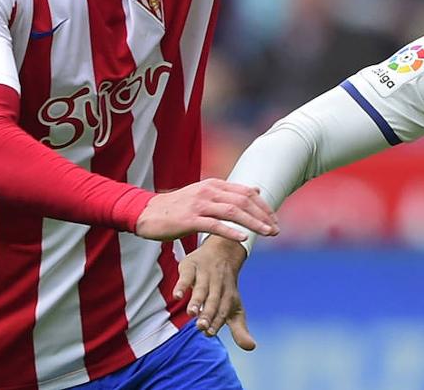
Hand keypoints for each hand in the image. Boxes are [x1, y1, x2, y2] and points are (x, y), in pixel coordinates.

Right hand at [135, 179, 278, 241]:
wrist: (147, 212)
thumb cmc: (178, 207)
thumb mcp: (205, 194)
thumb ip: (230, 192)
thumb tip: (256, 190)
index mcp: (214, 184)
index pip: (246, 193)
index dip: (264, 206)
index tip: (275, 219)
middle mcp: (209, 191)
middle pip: (244, 201)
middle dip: (263, 215)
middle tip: (276, 230)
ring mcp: (199, 205)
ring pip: (233, 212)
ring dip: (253, 223)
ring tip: (267, 233)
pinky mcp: (189, 220)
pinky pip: (214, 225)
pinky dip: (231, 231)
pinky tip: (243, 239)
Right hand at [174, 236, 255, 349]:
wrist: (223, 253)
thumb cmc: (226, 288)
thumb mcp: (234, 307)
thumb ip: (239, 329)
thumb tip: (251, 348)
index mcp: (228, 296)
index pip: (223, 311)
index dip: (217, 321)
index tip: (210, 333)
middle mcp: (218, 285)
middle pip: (214, 301)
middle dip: (208, 313)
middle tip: (200, 326)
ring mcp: (205, 274)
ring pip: (201, 288)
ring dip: (197, 300)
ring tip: (191, 313)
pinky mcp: (192, 266)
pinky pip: (186, 276)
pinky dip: (182, 285)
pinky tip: (177, 296)